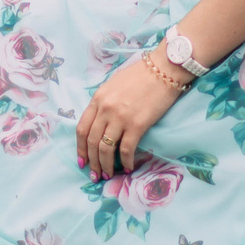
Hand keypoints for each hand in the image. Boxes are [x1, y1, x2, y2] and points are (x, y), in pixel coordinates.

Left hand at [75, 54, 187, 178]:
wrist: (164, 69)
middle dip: (92, 161)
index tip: (82, 160)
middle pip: (92, 141)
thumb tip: (100, 122)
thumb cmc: (141, 75)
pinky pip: (126, 149)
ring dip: (105, 165)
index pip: (82, 128)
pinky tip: (127, 167)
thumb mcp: (113, 85)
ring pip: (106, 149)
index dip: (80, 148)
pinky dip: (125, 161)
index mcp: (97, 99)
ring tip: (107, 175)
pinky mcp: (137, 125)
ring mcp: (120, 118)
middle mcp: (105, 109)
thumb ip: (104, 102)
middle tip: (94, 174)